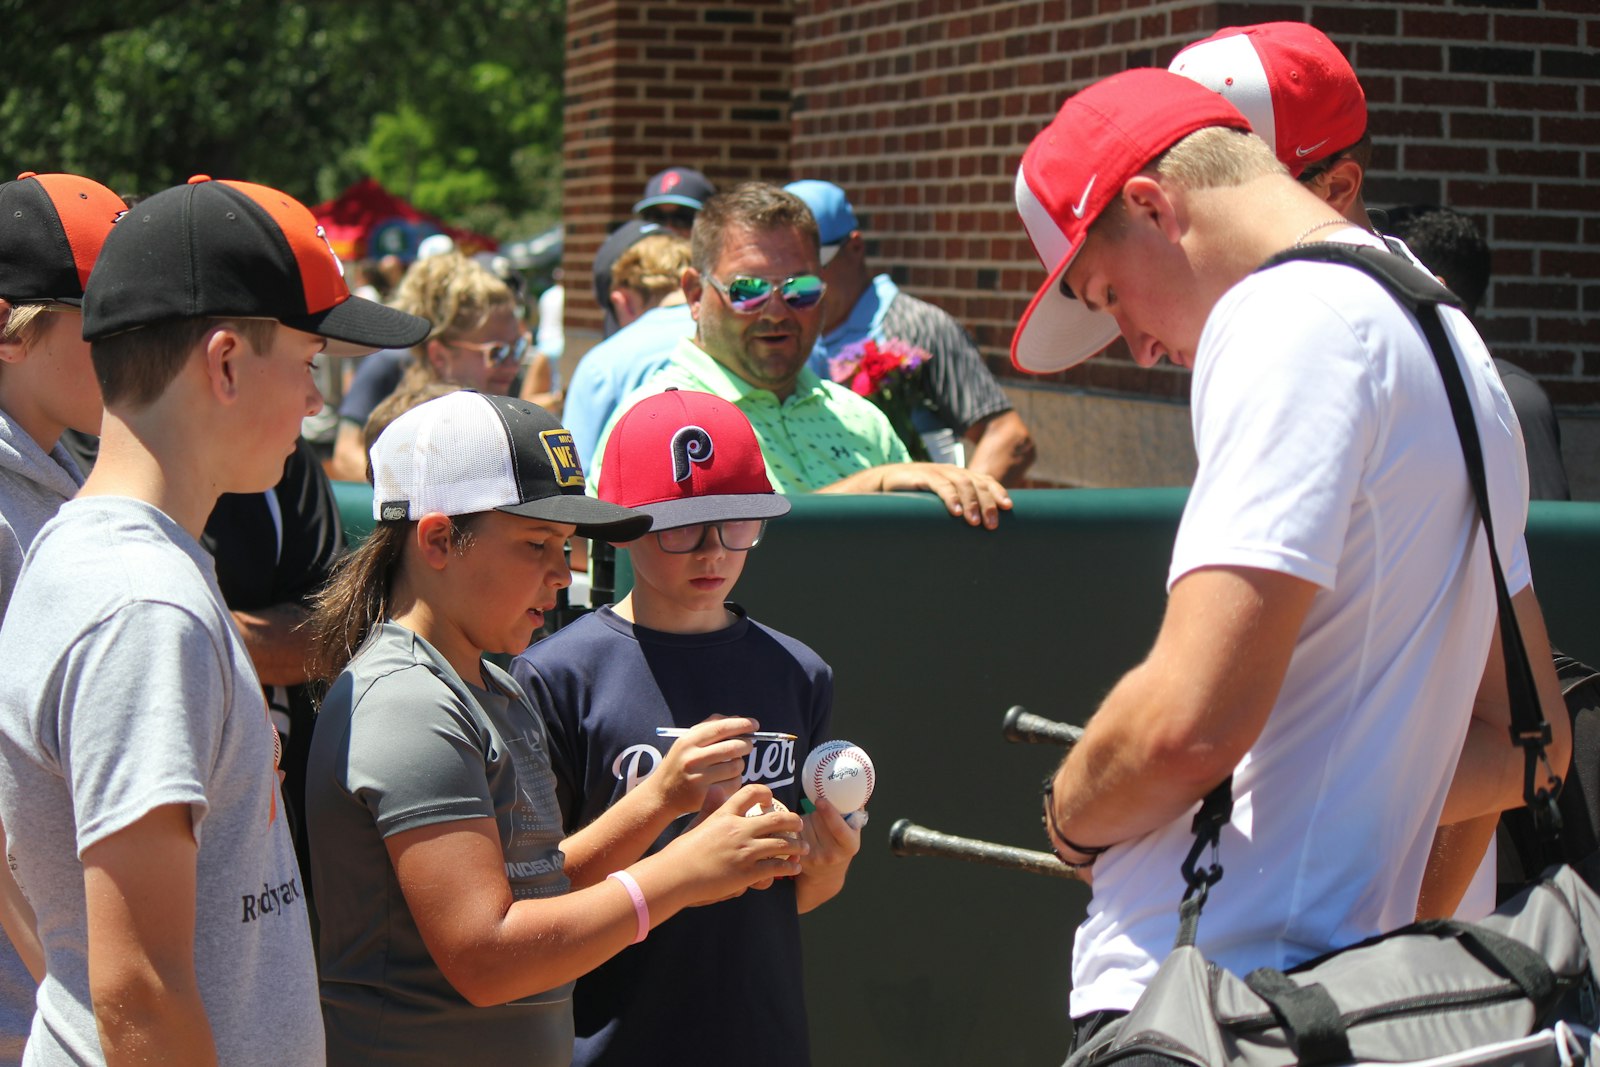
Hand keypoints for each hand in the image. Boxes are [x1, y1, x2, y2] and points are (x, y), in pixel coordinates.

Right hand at [648, 716, 755, 816]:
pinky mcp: (706, 795)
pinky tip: (728, 778)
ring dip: (741, 763)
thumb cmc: (679, 763)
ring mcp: (699, 778)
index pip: (721, 728)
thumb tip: (739, 720)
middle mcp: (692, 758)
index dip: (742, 724)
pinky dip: (737, 779)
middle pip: (733, 747)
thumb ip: (710, 727)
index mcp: (688, 741)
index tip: (754, 724)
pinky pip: (734, 784)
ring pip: (736, 766)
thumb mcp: (686, 741)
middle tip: (748, 745)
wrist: (662, 794)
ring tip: (734, 763)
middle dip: (746, 744)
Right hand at [663, 784, 805, 906]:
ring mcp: (744, 851)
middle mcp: (739, 829)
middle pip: (777, 819)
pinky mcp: (747, 873)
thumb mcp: (697, 822)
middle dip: (793, 821)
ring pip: (782, 844)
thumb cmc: (682, 850)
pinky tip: (794, 868)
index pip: (751, 792)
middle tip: (799, 824)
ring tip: (802, 848)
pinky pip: (776, 868)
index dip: (765, 792)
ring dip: (797, 846)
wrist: (675, 875)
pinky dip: (789, 867)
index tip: (771, 799)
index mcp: (725, 814)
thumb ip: (711, 806)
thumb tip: (717, 788)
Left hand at [798, 797, 860, 880]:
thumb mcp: (853, 832)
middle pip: (817, 822)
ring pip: (804, 825)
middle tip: (820, 813)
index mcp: (850, 845)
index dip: (829, 813)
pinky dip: (795, 828)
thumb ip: (854, 812)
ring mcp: (815, 858)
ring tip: (812, 826)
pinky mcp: (800, 859)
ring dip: (805, 819)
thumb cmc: (841, 844)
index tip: (820, 800)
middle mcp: (832, 855)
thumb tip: (856, 786)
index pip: (839, 829)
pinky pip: (794, 834)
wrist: (826, 875)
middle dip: (816, 812)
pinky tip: (801, 832)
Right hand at [878, 463, 1012, 528]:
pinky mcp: (922, 476)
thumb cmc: (915, 496)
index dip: (998, 491)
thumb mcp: (939, 501)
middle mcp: (951, 471)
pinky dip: (951, 498)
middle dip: (988, 503)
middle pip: (977, 483)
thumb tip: (977, 528)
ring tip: (975, 523)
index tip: (1008, 507)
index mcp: (959, 475)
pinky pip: (941, 485)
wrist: (884, 482)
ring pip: (963, 483)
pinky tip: (956, 512)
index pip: (984, 479)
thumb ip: (957, 507)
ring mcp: (937, 472)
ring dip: (972, 503)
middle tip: (992, 525)